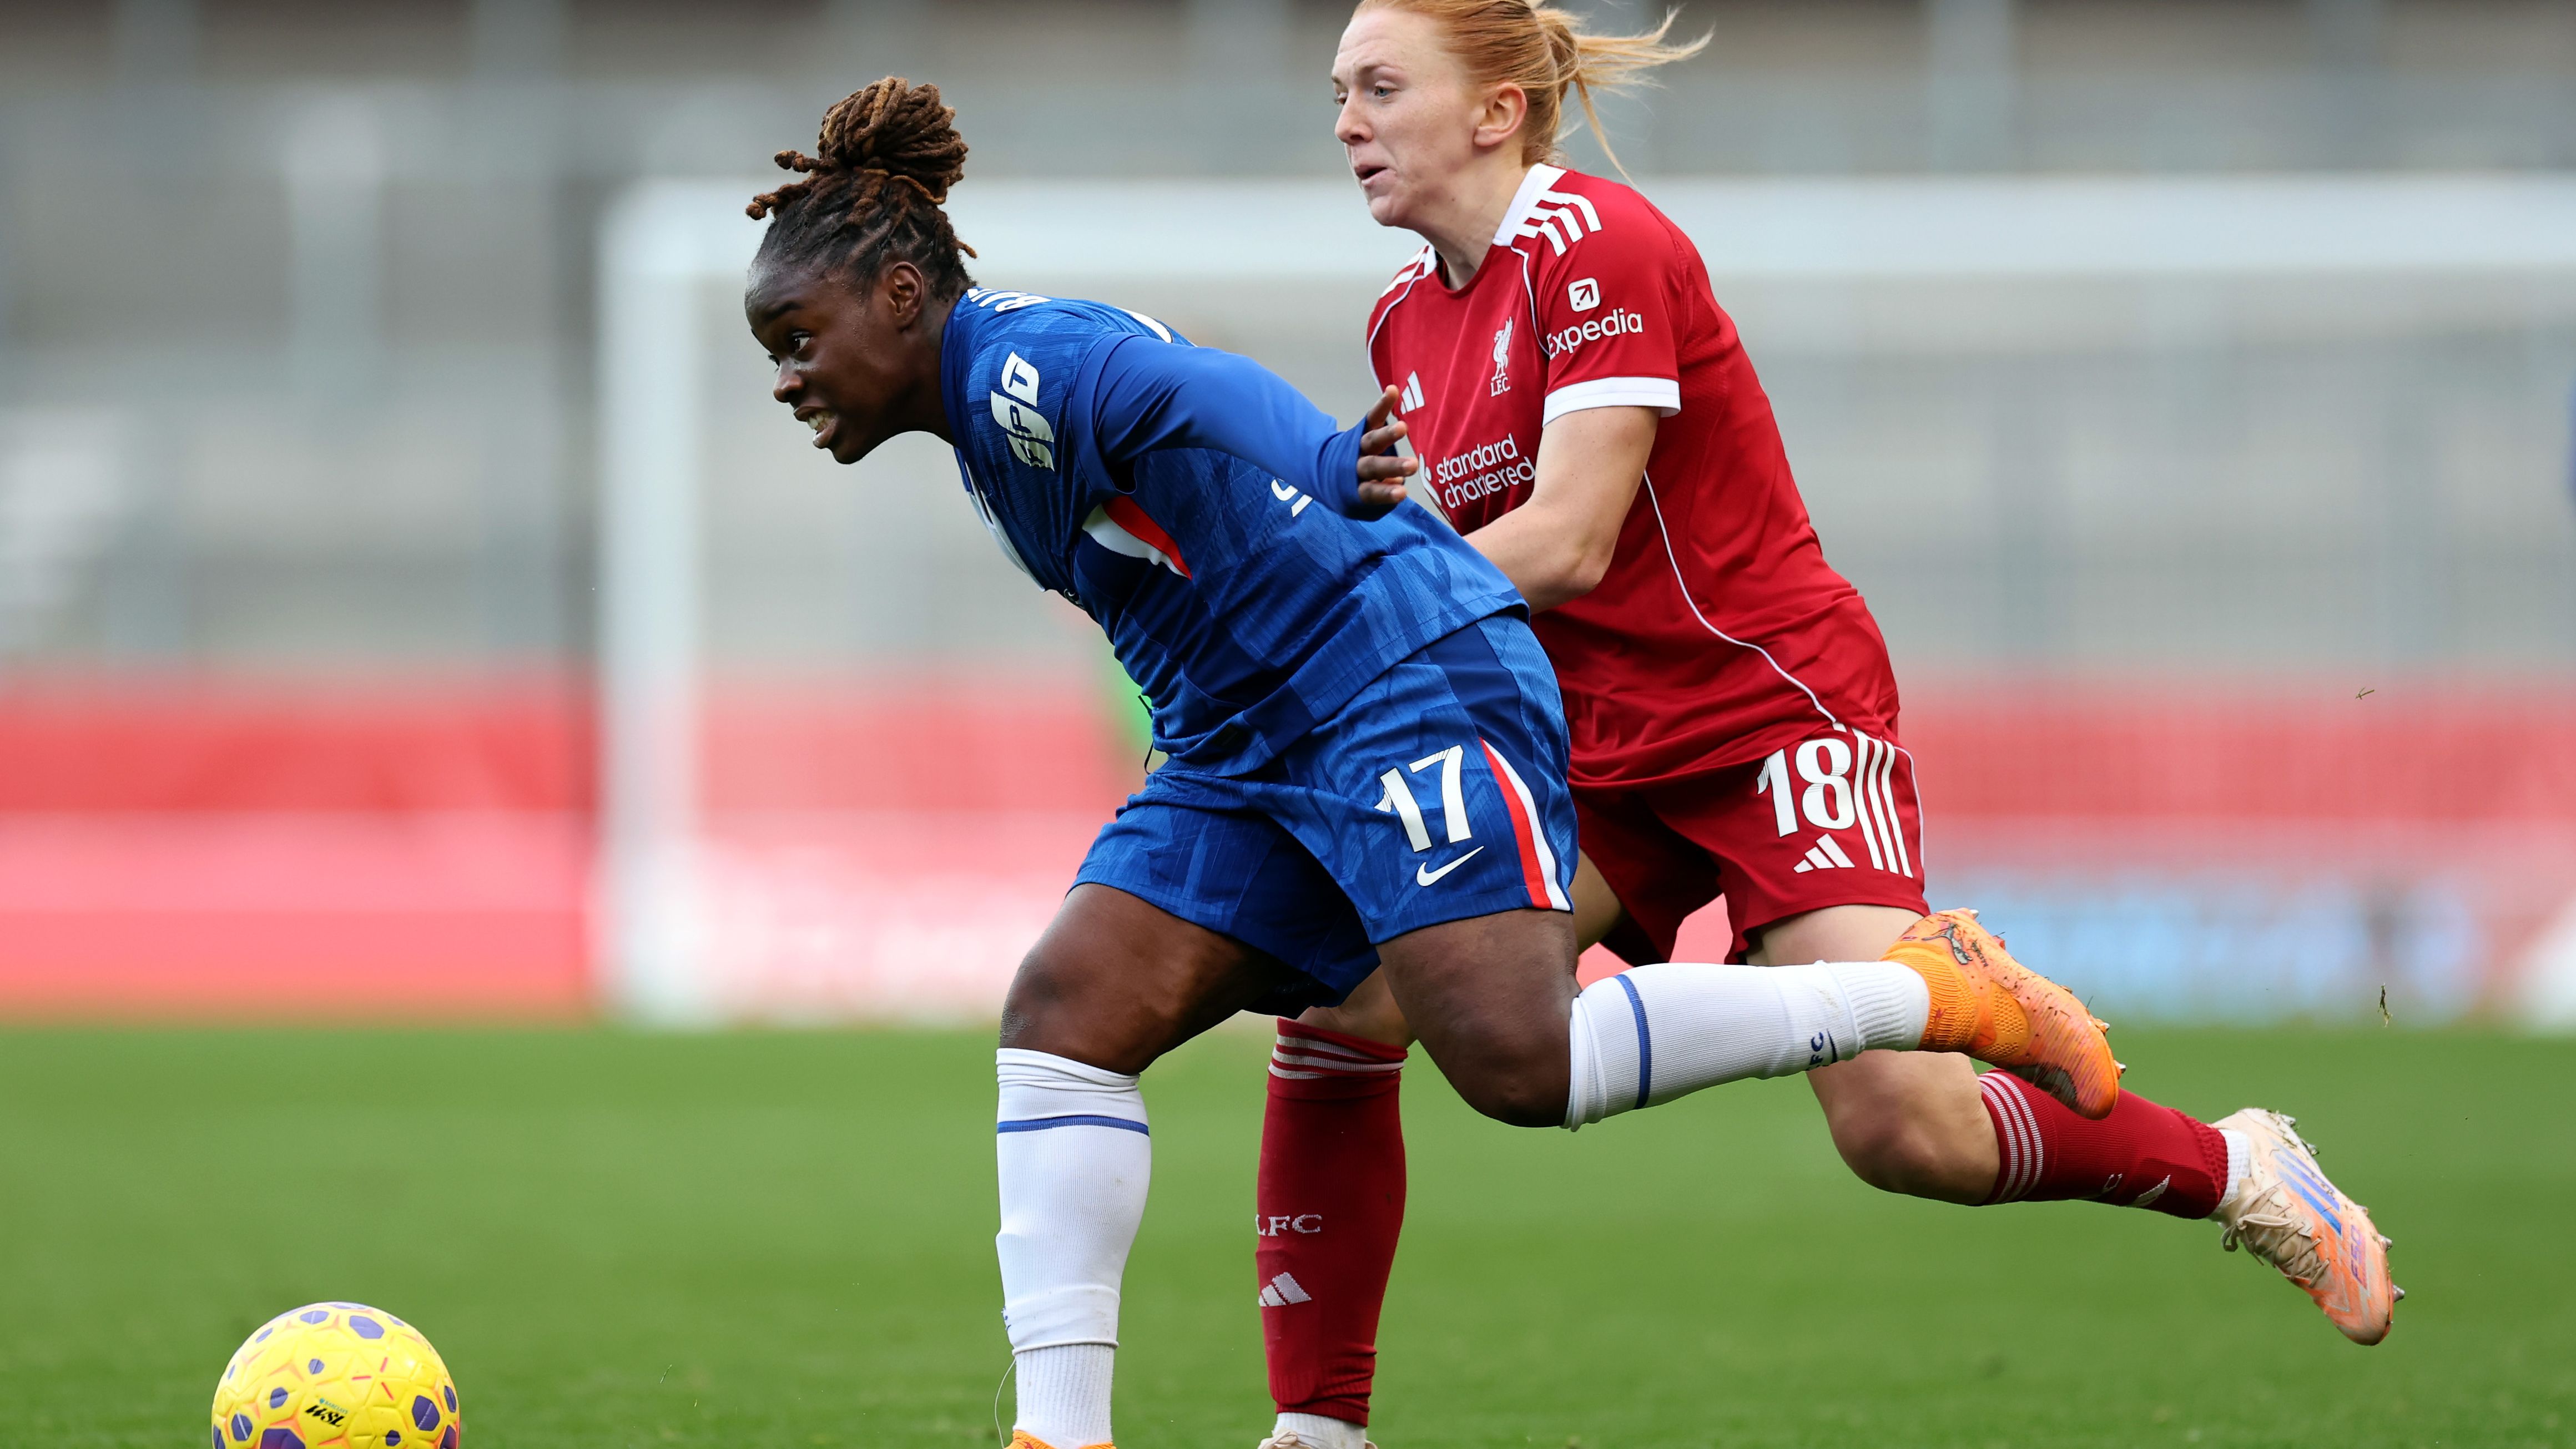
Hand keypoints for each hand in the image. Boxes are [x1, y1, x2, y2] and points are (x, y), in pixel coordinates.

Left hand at [1351, 385, 1417, 519]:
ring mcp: (1358, 447)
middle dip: (1393, 466)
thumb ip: (1382, 492)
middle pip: (1373, 466)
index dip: (1386, 493)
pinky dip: (1382, 405)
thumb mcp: (1362, 499)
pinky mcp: (1362, 430)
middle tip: (1413, 465)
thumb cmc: (1354, 487)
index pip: (1371, 492)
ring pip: (1372, 440)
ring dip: (1388, 435)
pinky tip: (1393, 391)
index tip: (1403, 493)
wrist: (1322, 468)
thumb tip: (1398, 482)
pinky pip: (1372, 417)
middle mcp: (1356, 466)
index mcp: (1355, 489)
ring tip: (1403, 429)